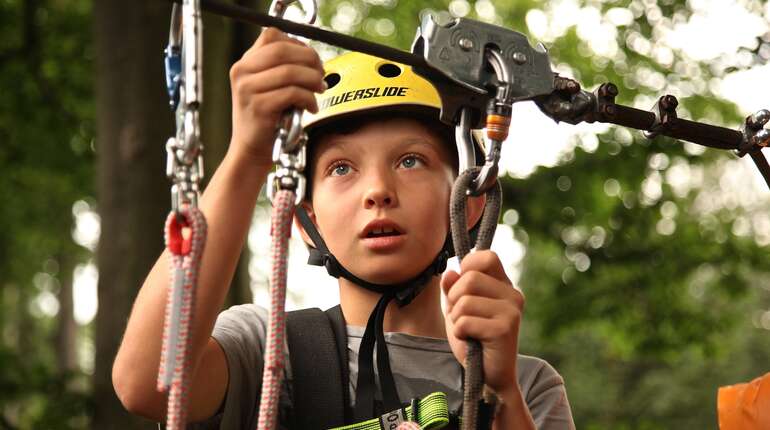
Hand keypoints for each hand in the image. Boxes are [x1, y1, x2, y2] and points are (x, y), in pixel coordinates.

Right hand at [228, 27, 325, 166]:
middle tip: (321, 74)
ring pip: (290, 71)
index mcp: (244, 63)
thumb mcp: (268, 88)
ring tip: (319, 90)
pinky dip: (309, 99)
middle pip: (283, 50)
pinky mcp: (258, 106)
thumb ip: (283, 69)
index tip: (312, 60)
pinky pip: (293, 93)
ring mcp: (248, 89)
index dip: (298, 43)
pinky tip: (311, 108)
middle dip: (310, 60)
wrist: (250, 151)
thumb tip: (314, 58)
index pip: (273, 35)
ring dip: (313, 80)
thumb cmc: (267, 120)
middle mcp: (242, 72)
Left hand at [441, 250, 524, 395]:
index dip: (467, 267)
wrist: (489, 377)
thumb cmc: (474, 340)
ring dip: (457, 319)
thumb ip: (452, 289)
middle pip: (470, 278)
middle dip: (455, 299)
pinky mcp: (505, 328)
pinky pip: (465, 321)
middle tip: (462, 318)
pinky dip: (460, 333)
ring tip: (468, 331)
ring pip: (465, 300)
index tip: (461, 287)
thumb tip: (450, 272)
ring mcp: (511, 311)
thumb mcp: (458, 310)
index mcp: (504, 286)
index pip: (487, 257)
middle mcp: (513, 294)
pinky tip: (472, 341)